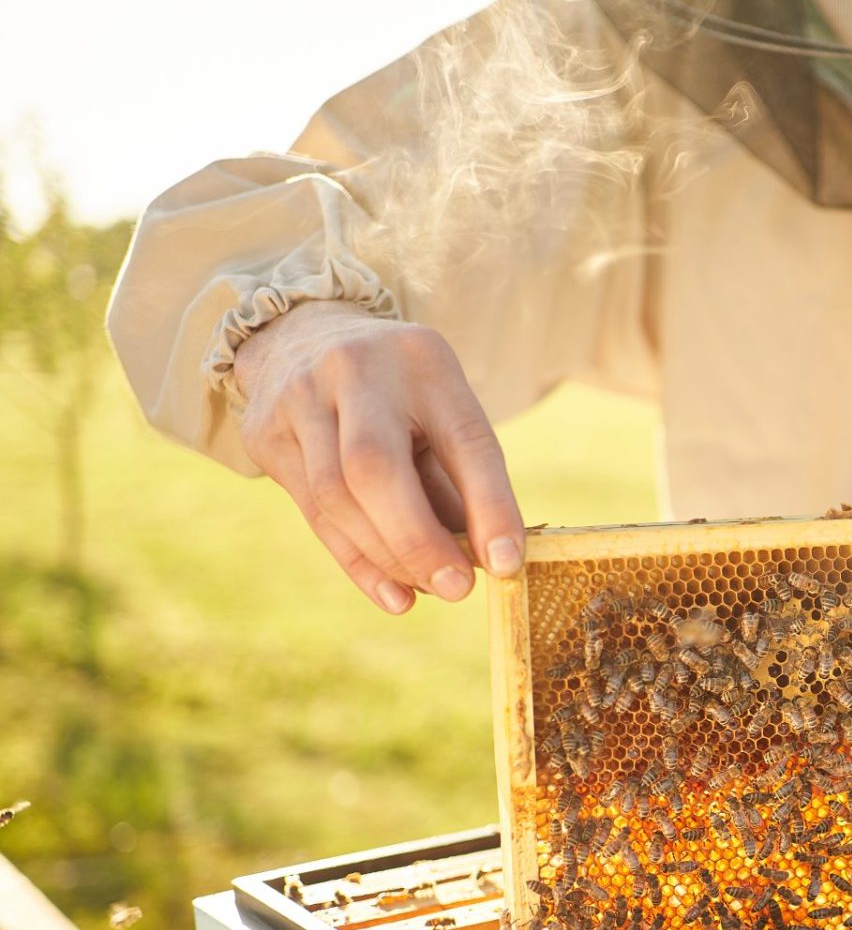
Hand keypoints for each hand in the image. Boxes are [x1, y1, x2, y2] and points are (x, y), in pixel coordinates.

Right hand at [235, 301, 524, 613]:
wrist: (302, 335)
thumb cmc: (399, 391)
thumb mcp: (441, 409)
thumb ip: (460, 479)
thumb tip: (487, 561)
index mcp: (423, 359)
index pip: (463, 438)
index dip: (489, 505)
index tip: (507, 562)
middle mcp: (355, 370)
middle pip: (376, 468)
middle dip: (418, 540)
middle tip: (458, 589)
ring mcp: (301, 398)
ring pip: (336, 496)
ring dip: (388, 556)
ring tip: (429, 588)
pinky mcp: (267, 433)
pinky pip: (313, 513)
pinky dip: (358, 562)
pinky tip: (393, 594)